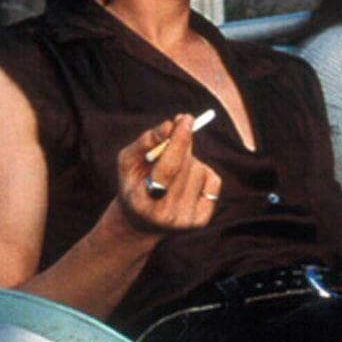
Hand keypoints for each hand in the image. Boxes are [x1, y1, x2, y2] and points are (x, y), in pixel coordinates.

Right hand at [114, 115, 220, 235]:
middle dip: (182, 144)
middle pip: (186, 165)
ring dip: (189, 161)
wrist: (141, 222)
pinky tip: (187, 180)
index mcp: (143, 201)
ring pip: (200, 170)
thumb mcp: (128, 161)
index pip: (169, 167)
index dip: (178, 141)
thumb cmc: (133, 184)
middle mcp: (166, 214)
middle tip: (176, 132)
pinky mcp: (202, 219)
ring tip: (173, 171)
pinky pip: (213, 181)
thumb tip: (169, 125)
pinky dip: (203, 173)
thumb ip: (145, 142)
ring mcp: (186, 220)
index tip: (184, 119)